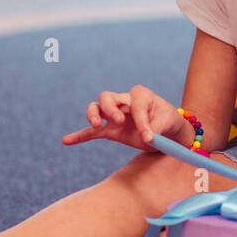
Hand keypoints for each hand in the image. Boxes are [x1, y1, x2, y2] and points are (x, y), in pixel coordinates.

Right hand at [61, 85, 189, 152]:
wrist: (168, 132)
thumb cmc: (169, 122)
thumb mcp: (169, 123)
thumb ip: (158, 128)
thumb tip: (147, 137)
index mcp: (141, 95)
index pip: (135, 105)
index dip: (141, 121)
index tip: (149, 137)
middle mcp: (124, 102)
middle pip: (107, 97)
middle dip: (110, 108)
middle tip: (120, 121)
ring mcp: (115, 116)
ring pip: (96, 108)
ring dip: (93, 115)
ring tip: (96, 125)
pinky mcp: (111, 130)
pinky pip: (92, 132)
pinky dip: (80, 136)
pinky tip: (67, 141)